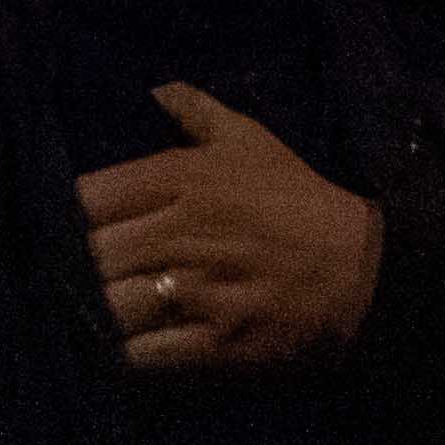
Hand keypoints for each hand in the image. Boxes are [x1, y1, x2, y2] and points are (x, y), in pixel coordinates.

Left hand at [78, 85, 385, 372]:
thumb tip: (152, 88)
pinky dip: (130, 355)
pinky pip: (143, 356)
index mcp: (183, 179)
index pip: (89, 197)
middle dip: (88, 269)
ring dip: (106, 313)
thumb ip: (196, 111)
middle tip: (94, 277)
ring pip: (111, 307)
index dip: (77, 217)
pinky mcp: (215, 345)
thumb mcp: (252, 141)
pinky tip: (135, 346)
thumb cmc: (301, 203)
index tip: (84, 228)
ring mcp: (198, 292)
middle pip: (93, 257)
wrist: (366, 271)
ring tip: (112, 314)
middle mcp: (181, 232)